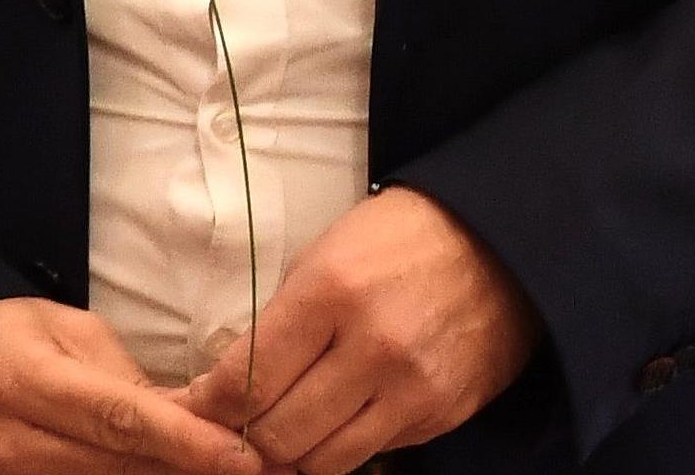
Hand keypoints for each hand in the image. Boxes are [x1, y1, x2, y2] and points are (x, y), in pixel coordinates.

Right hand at [0, 297, 264, 473]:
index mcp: (18, 378)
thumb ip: (129, 380)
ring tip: (214, 469)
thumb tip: (203, 420)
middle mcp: (4, 440)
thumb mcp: (64, 333)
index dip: (185, 442)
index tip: (244, 458)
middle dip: (188, 469)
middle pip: (117, 467)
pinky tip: (166, 473)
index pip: (115, 418)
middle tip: (254, 467)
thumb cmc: (5, 340)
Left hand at [173, 186, 537, 472]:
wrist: (497, 245)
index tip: (198, 404)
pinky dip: (340, 448)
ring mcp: (413, 388)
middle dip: (246, 434)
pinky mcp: (442, 414)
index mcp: (330, 293)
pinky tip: (330, 423)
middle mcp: (374, 347)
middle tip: (235, 422)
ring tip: (280, 428)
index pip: (248, 379)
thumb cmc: (394, 242)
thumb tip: (225, 387)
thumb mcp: (320, 258)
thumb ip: (275, 325)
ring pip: (323, 460)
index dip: (210, 404)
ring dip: (291, 452)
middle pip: (280, 432)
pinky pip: (371, 455)